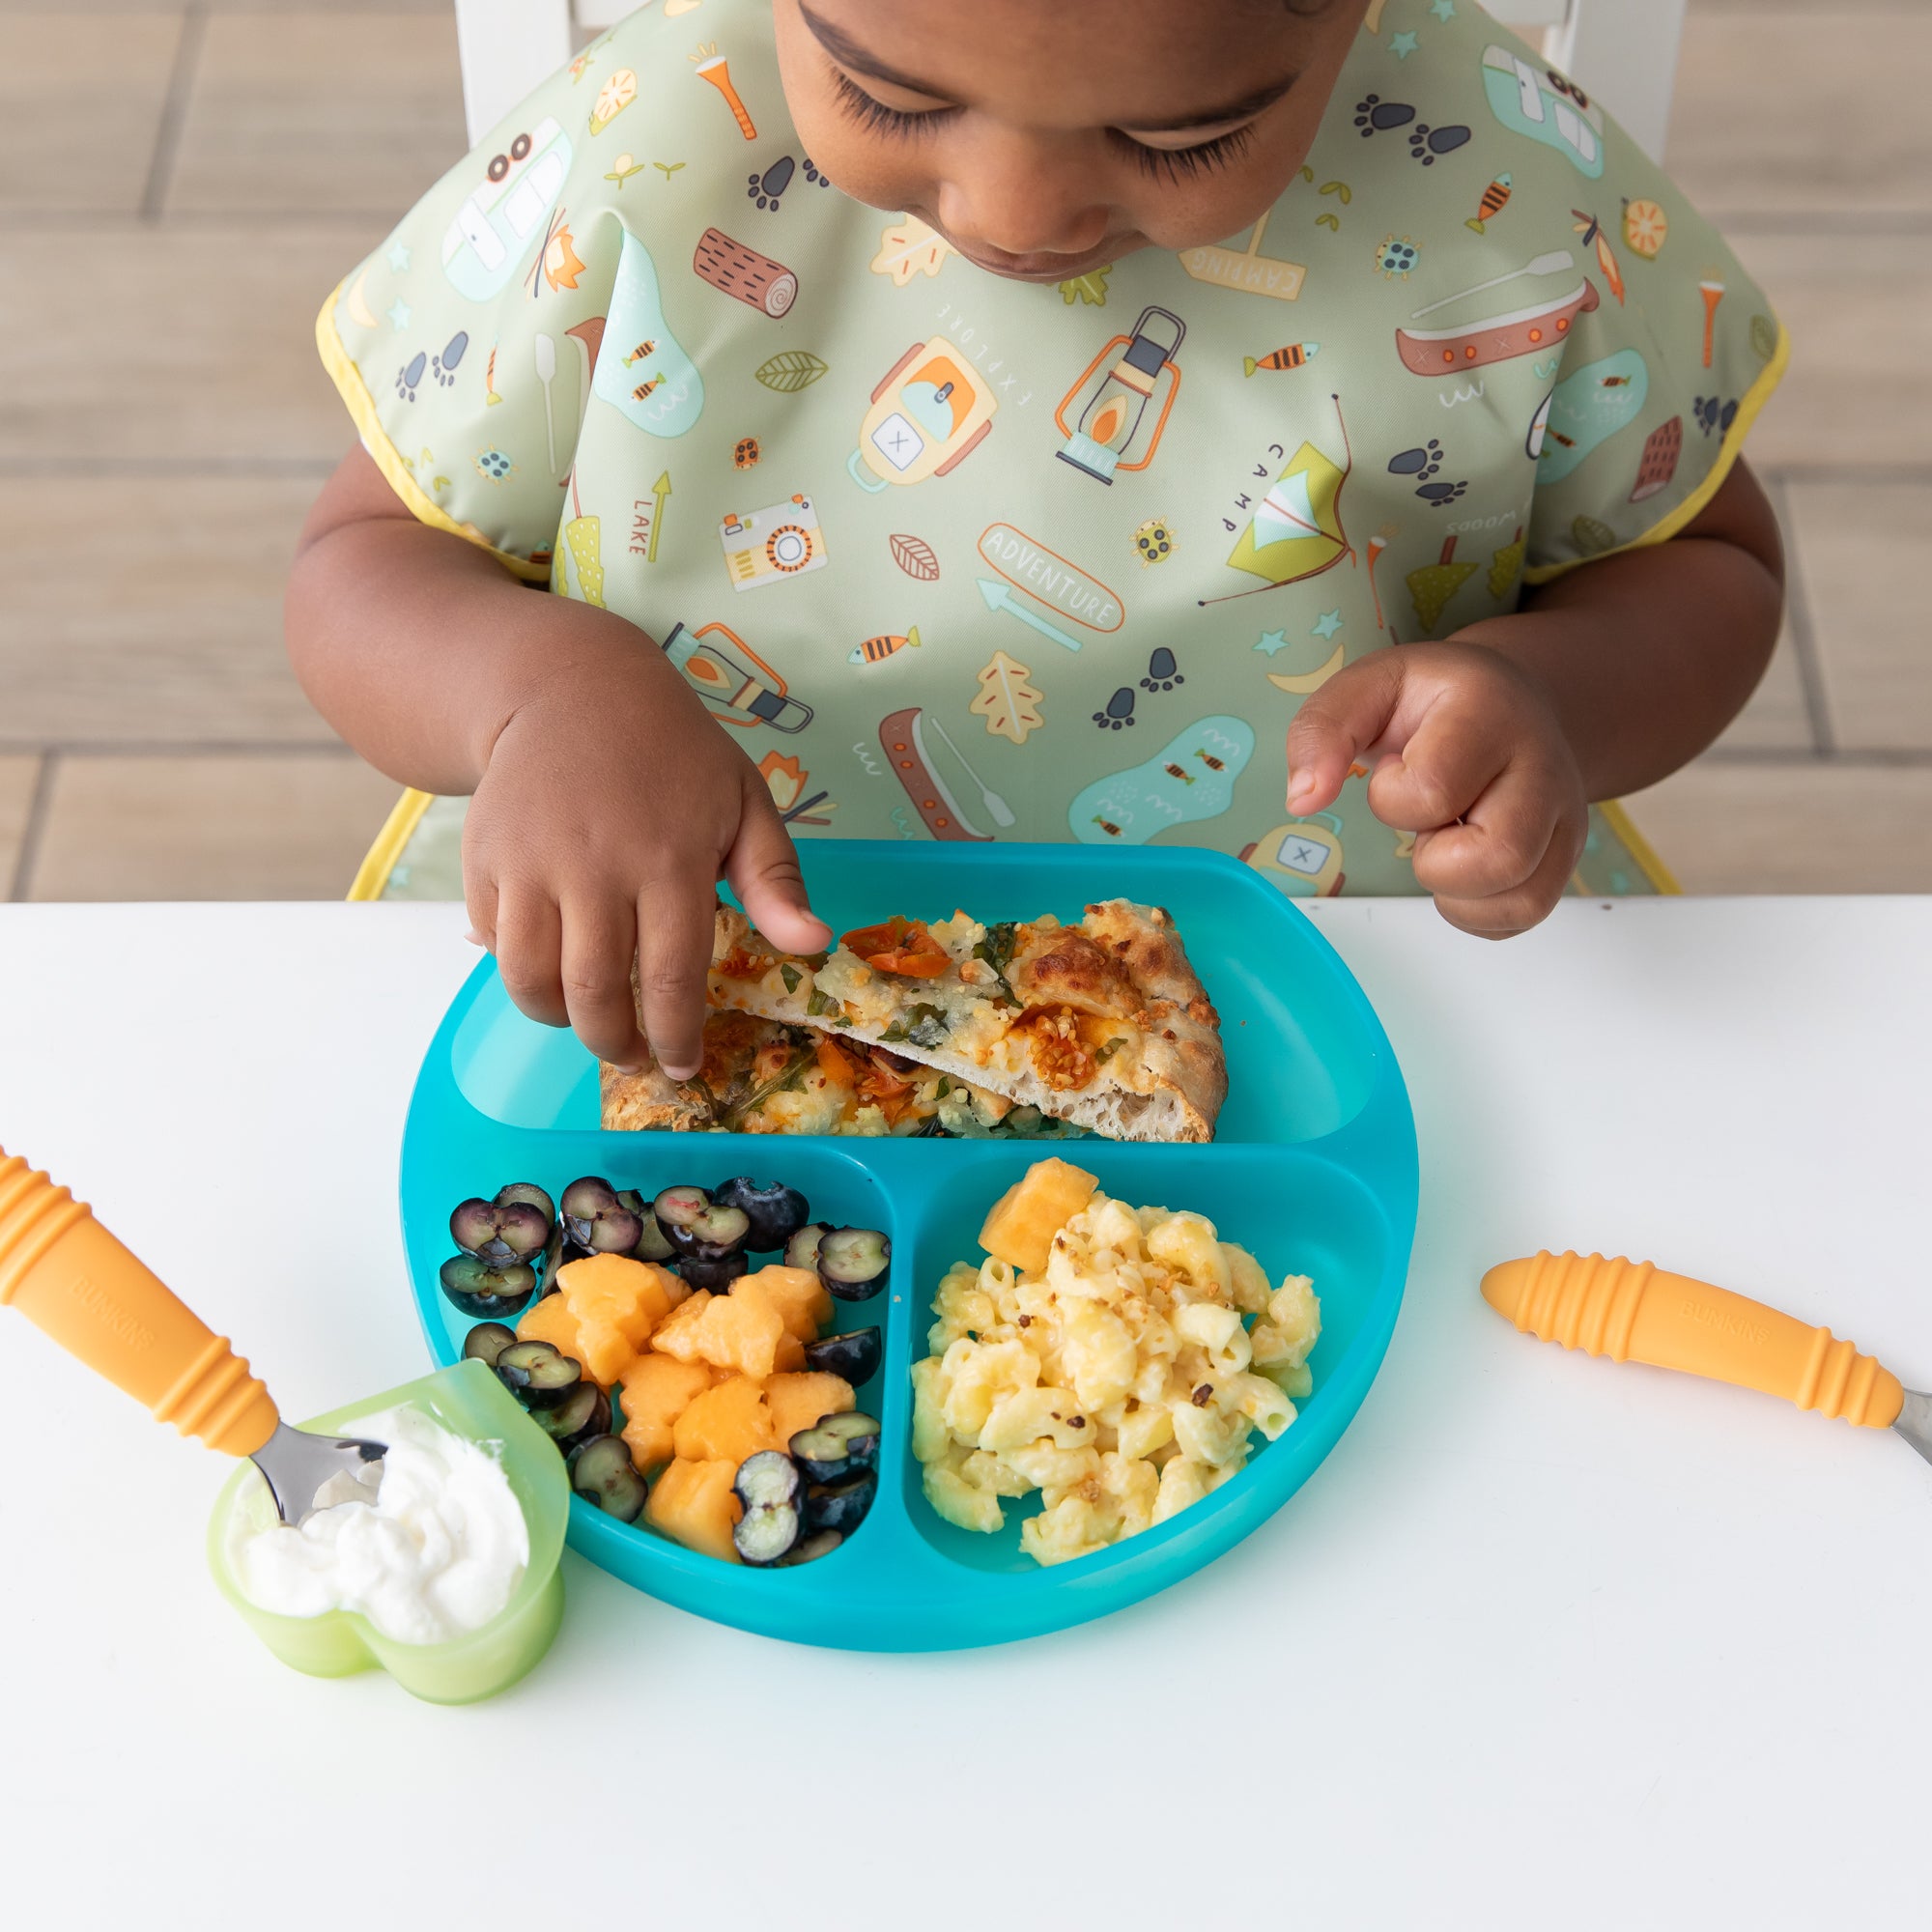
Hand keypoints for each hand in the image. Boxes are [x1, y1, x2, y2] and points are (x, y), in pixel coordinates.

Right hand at [463, 649, 829, 1076]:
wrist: (571, 687)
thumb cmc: (673, 752)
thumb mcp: (743, 802)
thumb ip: (776, 879)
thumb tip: (813, 945)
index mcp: (671, 861)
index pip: (673, 978)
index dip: (676, 1037)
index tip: (682, 1066)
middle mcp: (597, 869)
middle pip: (596, 995)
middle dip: (617, 1047)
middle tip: (634, 1059)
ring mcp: (533, 866)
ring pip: (533, 983)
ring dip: (562, 1022)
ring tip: (591, 1024)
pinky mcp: (486, 860)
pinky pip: (495, 947)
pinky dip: (519, 975)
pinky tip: (550, 974)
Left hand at [1284, 640, 1586, 936]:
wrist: (1513, 700)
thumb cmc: (1436, 701)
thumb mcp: (1369, 687)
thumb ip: (1322, 731)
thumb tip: (1303, 799)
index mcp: (1487, 713)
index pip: (1434, 790)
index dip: (1393, 796)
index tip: (1395, 769)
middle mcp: (1541, 766)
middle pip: (1500, 856)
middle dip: (1435, 860)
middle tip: (1426, 824)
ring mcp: (1563, 817)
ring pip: (1522, 899)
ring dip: (1457, 893)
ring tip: (1445, 844)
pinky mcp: (1566, 857)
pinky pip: (1524, 915)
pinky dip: (1476, 912)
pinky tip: (1461, 871)